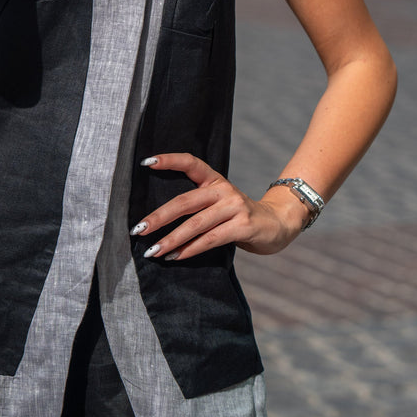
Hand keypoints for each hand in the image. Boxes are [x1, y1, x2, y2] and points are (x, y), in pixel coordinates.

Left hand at [130, 152, 308, 259]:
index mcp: (214, 180)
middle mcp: (223, 190)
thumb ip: (196, 205)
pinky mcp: (243, 226)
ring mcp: (234, 207)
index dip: (169, 160)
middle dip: (159, 218)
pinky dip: (191, 249)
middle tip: (138, 229)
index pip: (191, 163)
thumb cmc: (238, 216)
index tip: (146, 163)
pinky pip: (211, 239)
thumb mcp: (219, 202)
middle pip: (185, 202)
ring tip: (153, 251)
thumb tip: (157, 220)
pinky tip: (176, 257)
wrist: (277, 224)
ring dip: (172, 240)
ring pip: (196, 224)